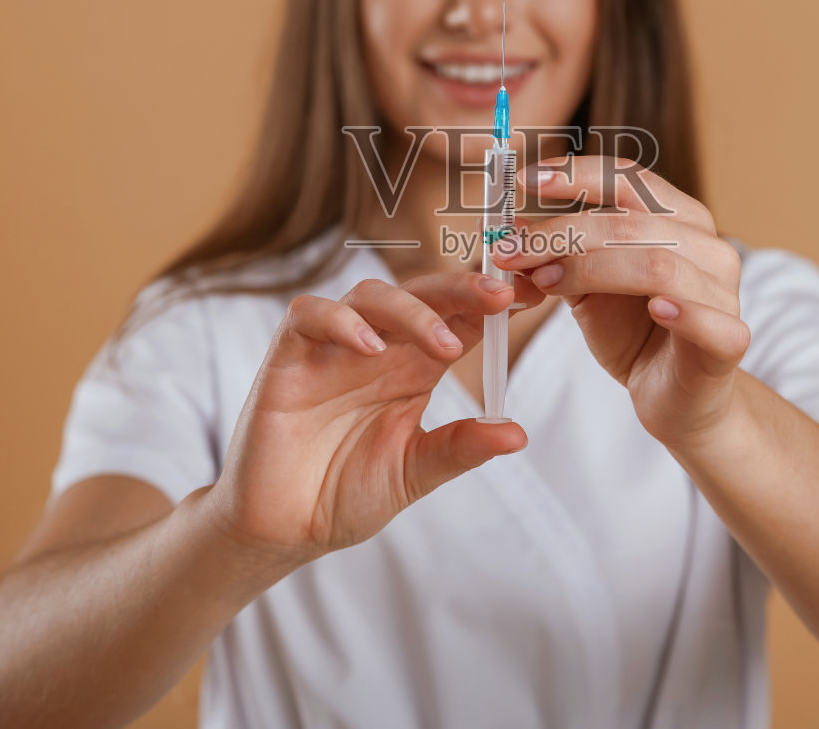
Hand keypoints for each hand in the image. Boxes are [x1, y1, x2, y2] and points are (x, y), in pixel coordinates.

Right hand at [204, 271, 545, 560]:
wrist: (283, 528)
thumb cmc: (343, 494)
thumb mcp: (414, 472)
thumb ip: (459, 448)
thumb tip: (517, 434)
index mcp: (413, 368)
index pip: (458, 318)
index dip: (492, 303)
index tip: (535, 296)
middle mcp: (378, 348)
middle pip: (421, 294)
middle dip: (462, 289)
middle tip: (501, 296)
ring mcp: (332, 348)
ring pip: (371, 295)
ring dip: (411, 311)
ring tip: (443, 346)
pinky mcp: (288, 357)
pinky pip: (309, 316)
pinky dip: (340, 321)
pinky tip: (369, 347)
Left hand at [492, 155, 749, 450]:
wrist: (675, 398)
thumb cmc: (635, 333)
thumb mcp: (586, 287)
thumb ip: (557, 257)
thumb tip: (507, 233)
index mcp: (679, 219)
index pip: (629, 180)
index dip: (576, 174)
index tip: (524, 181)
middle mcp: (708, 246)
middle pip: (631, 222)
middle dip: (562, 233)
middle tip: (510, 251)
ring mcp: (723, 293)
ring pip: (658, 266)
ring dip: (593, 270)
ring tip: (545, 281)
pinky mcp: (730, 342)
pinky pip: (712, 322)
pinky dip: (684, 312)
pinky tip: (655, 308)